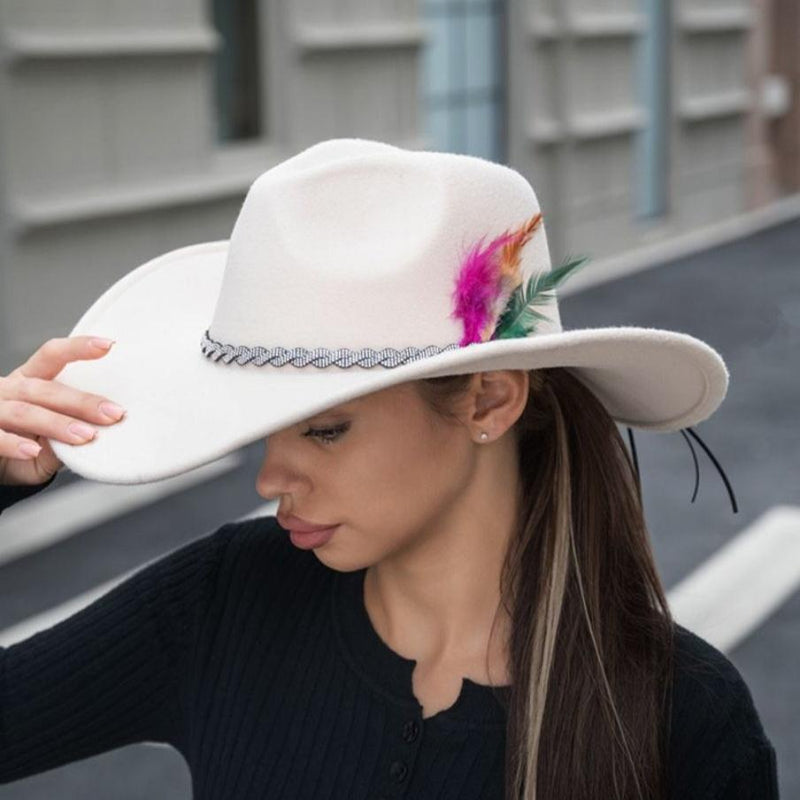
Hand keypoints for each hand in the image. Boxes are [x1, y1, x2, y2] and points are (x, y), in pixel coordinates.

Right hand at [0, 336, 125, 485]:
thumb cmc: (20, 443)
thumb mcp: (47, 438)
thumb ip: (68, 436)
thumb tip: (103, 437)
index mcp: (28, 380)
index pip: (52, 355)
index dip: (77, 348)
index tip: (108, 345)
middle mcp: (9, 390)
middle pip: (45, 389)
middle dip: (82, 401)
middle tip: (113, 413)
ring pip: (25, 412)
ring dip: (57, 424)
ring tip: (85, 435)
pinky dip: (14, 444)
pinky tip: (33, 450)